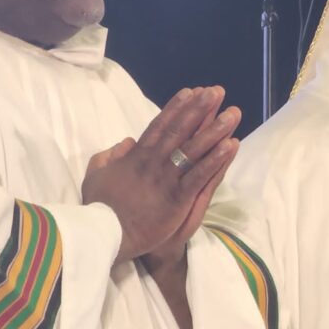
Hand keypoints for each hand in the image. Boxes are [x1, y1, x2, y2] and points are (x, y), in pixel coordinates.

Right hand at [82, 86, 240, 263]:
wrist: (105, 237)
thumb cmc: (99, 210)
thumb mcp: (95, 177)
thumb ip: (108, 157)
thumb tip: (125, 142)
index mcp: (136, 156)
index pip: (159, 125)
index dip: (176, 107)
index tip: (191, 92)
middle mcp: (154, 162)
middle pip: (180, 130)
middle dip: (199, 109)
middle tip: (216, 91)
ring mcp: (167, 179)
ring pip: (195, 149)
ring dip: (215, 130)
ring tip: (233, 113)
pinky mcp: (178, 198)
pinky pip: (201, 175)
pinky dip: (217, 159)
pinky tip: (231, 145)